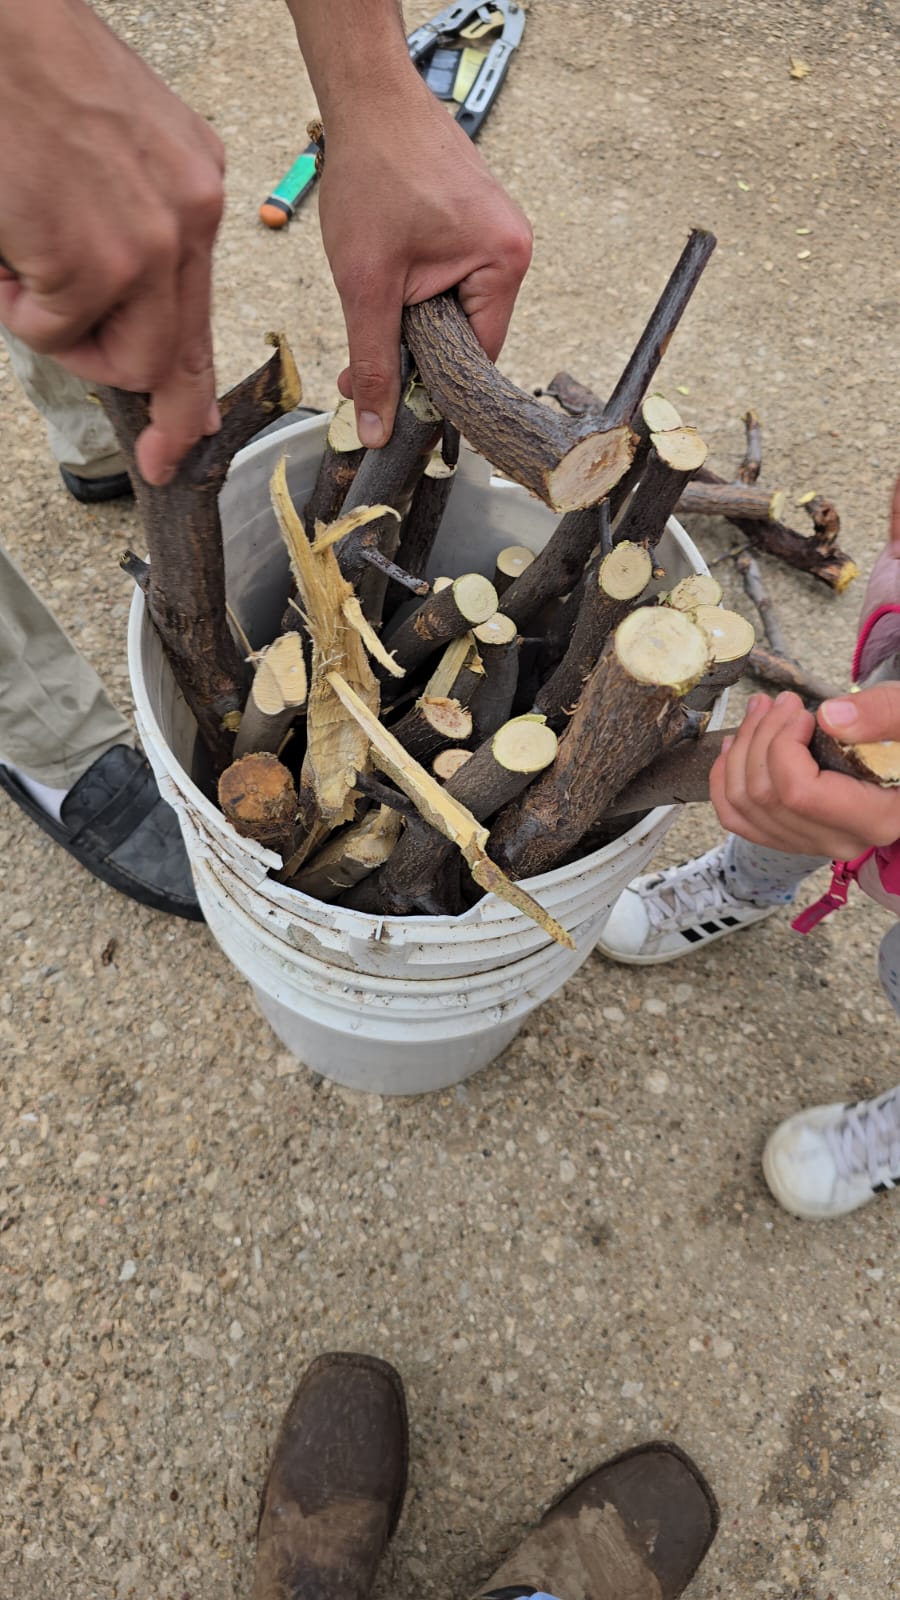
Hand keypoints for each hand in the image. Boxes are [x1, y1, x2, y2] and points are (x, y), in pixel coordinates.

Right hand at [0, 1, 224, 483]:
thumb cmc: (33, 74)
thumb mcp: (115, 148)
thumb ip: (135, 227)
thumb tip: (124, 313)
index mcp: (196, 186)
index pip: (203, 307)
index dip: (194, 386)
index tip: (189, 438)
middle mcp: (190, 217)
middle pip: (177, 354)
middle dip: (158, 409)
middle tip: (154, 454)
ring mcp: (148, 244)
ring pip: (122, 358)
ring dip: (64, 336)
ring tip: (25, 269)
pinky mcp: (94, 263)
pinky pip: (52, 330)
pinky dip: (14, 304)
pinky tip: (6, 243)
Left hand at [318, 73, 532, 446]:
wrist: (367, 99)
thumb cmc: (372, 174)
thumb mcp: (366, 285)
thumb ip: (372, 363)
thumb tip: (375, 429)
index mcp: (504, 264)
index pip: (479, 360)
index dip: (435, 389)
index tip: (395, 412)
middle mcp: (511, 249)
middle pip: (466, 338)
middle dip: (414, 354)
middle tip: (361, 372)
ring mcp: (494, 234)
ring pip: (452, 311)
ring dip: (409, 322)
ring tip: (371, 305)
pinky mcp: (472, 223)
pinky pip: (449, 280)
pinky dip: (414, 292)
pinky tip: (384, 280)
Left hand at [710, 688, 899, 858]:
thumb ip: (883, 715)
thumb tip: (830, 717)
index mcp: (875, 818)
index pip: (799, 793)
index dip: (783, 745)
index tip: (802, 711)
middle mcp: (841, 840)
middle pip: (765, 796)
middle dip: (759, 736)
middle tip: (779, 701)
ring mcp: (814, 842)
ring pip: (744, 806)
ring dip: (741, 750)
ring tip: (761, 710)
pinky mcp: (794, 835)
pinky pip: (739, 820)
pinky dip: (726, 781)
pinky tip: (735, 746)